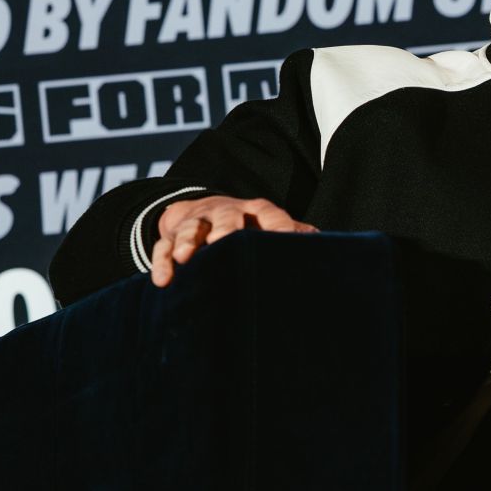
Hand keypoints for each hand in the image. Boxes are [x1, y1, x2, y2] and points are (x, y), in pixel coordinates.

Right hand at [151, 196, 316, 287]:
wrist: (204, 210)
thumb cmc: (249, 227)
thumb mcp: (272, 227)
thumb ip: (295, 235)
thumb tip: (328, 247)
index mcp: (257, 212)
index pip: (270, 214)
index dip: (279, 226)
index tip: (286, 240)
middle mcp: (226, 213)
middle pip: (226, 216)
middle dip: (225, 228)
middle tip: (223, 241)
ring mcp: (197, 223)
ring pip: (191, 229)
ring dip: (186, 242)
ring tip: (183, 258)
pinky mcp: (171, 237)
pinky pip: (163, 247)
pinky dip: (162, 262)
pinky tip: (162, 280)